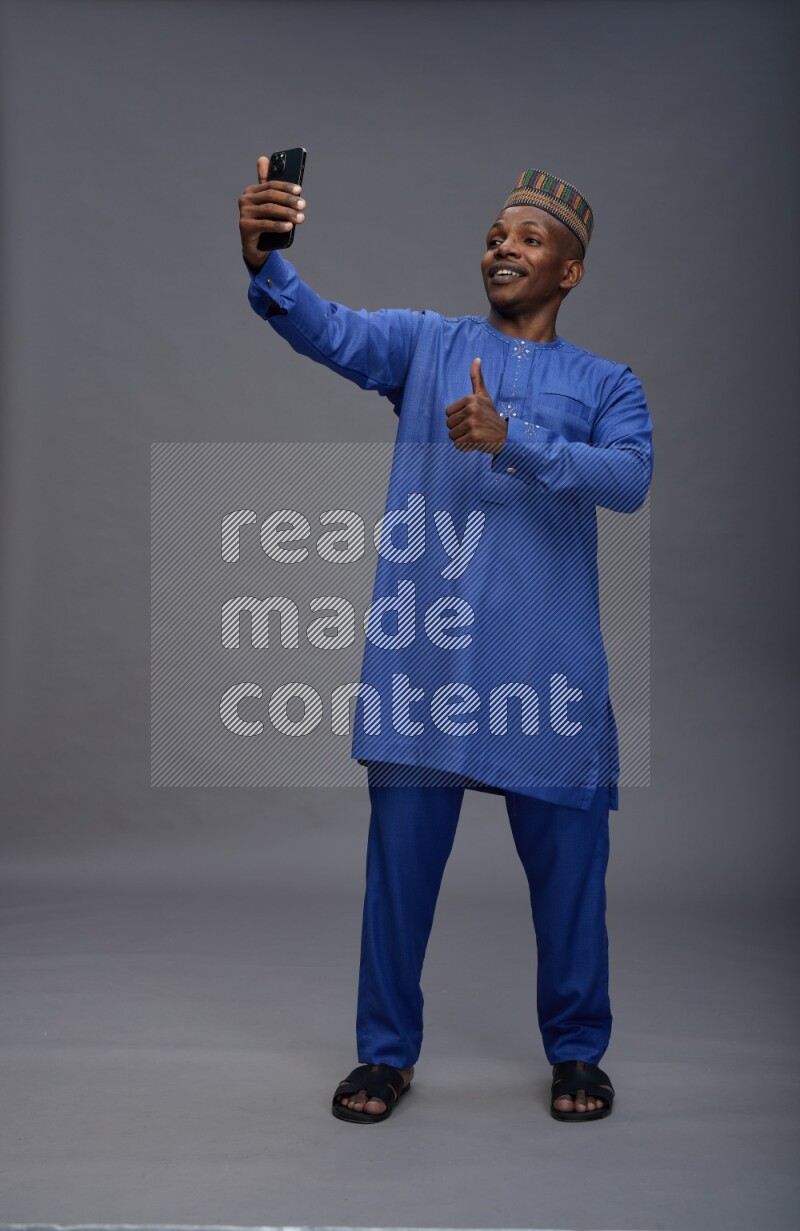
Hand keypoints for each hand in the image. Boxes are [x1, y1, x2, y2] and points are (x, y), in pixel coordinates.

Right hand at [238, 154, 306, 270]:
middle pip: (271, 196)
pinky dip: (278, 225)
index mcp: (251, 191)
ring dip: (287, 213)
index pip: (270, 185)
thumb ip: (267, 184)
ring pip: (269, 209)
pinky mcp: (245, 227)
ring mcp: (244, 213)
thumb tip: (263, 158)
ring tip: (300, 218)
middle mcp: (245, 199)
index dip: (286, 187)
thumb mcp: (268, 203)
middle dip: (289, 200)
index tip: (300, 190)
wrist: (255, 246)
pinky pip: (265, 224)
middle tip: (303, 205)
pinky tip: (289, 227)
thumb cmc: (264, 221)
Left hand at [445, 358, 508, 454]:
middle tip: (473, 427)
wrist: (506, 435)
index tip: (470, 417)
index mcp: (471, 399)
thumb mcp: (484, 395)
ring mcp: (473, 424)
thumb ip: (477, 378)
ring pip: (451, 435)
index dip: (457, 417)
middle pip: (448, 424)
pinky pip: (458, 445)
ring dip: (460, 438)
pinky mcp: (474, 438)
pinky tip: (475, 442)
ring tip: (474, 434)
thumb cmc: (490, 414)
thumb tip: (476, 359)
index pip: (448, 412)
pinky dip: (465, 446)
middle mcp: (472, 410)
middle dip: (458, 429)